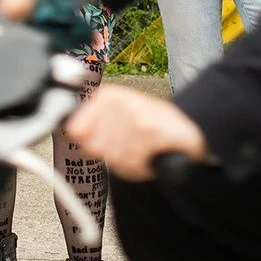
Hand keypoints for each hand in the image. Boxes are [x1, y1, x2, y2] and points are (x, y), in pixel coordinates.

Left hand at [65, 84, 211, 181]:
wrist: (187, 131)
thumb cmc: (150, 128)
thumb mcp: (117, 123)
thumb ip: (90, 128)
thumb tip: (73, 131)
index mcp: (108, 95)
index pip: (77, 129)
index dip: (91, 144)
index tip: (108, 144)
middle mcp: (120, 100)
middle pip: (94, 145)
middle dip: (112, 154)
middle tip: (131, 148)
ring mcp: (134, 113)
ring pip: (113, 155)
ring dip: (128, 161)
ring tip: (143, 151)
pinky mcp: (150, 129)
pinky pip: (131, 160)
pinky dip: (141, 165)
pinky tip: (151, 155)